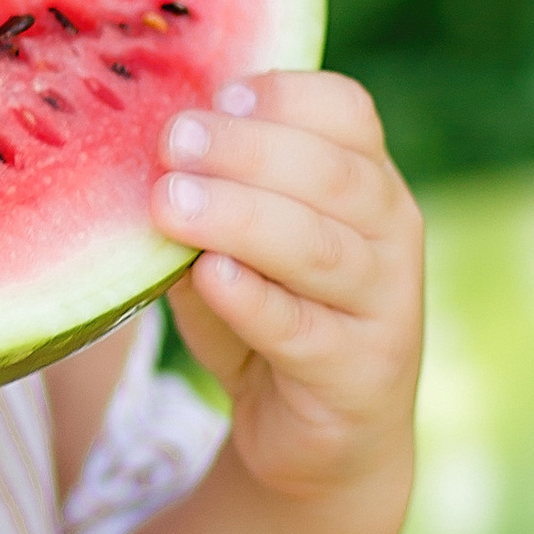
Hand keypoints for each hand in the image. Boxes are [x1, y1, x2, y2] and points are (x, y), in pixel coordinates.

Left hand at [151, 73, 421, 512]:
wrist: (324, 439)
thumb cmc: (272, 314)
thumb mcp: (240, 243)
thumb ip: (208, 195)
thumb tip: (143, 149)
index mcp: (366, 178)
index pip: (346, 112)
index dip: (282, 95)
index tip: (213, 94)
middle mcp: (390, 232)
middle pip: (330, 172)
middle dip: (244, 150)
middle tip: (170, 142)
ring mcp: (384, 305)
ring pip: (319, 248)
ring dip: (241, 219)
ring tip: (171, 205)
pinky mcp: (359, 373)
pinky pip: (303, 330)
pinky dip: (253, 300)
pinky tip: (208, 276)